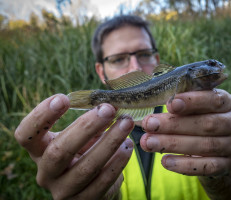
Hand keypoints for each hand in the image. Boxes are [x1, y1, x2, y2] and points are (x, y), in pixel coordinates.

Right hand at [15, 94, 133, 198]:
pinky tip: (127, 146)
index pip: (26, 135)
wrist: (92, 183)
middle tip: (108, 109)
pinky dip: (118, 162)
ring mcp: (64, 190)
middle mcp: (46, 173)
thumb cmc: (84, 150)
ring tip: (126, 124)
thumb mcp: (80, 136)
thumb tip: (110, 104)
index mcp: (39, 151)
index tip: (63, 98)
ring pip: (86, 167)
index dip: (41, 116)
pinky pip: (103, 182)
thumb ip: (89, 121)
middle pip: (59, 151)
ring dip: (109, 142)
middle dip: (86, 127)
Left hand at [140, 89, 230, 176]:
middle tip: (149, 125)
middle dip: (174, 125)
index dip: (192, 101)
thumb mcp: (195, 106)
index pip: (213, 99)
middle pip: (206, 124)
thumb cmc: (199, 119)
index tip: (170, 104)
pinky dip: (184, 165)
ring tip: (149, 143)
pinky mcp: (228, 165)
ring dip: (173, 144)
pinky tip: (165, 161)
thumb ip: (182, 102)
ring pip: (204, 146)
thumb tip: (157, 100)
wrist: (218, 148)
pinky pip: (206, 167)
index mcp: (228, 102)